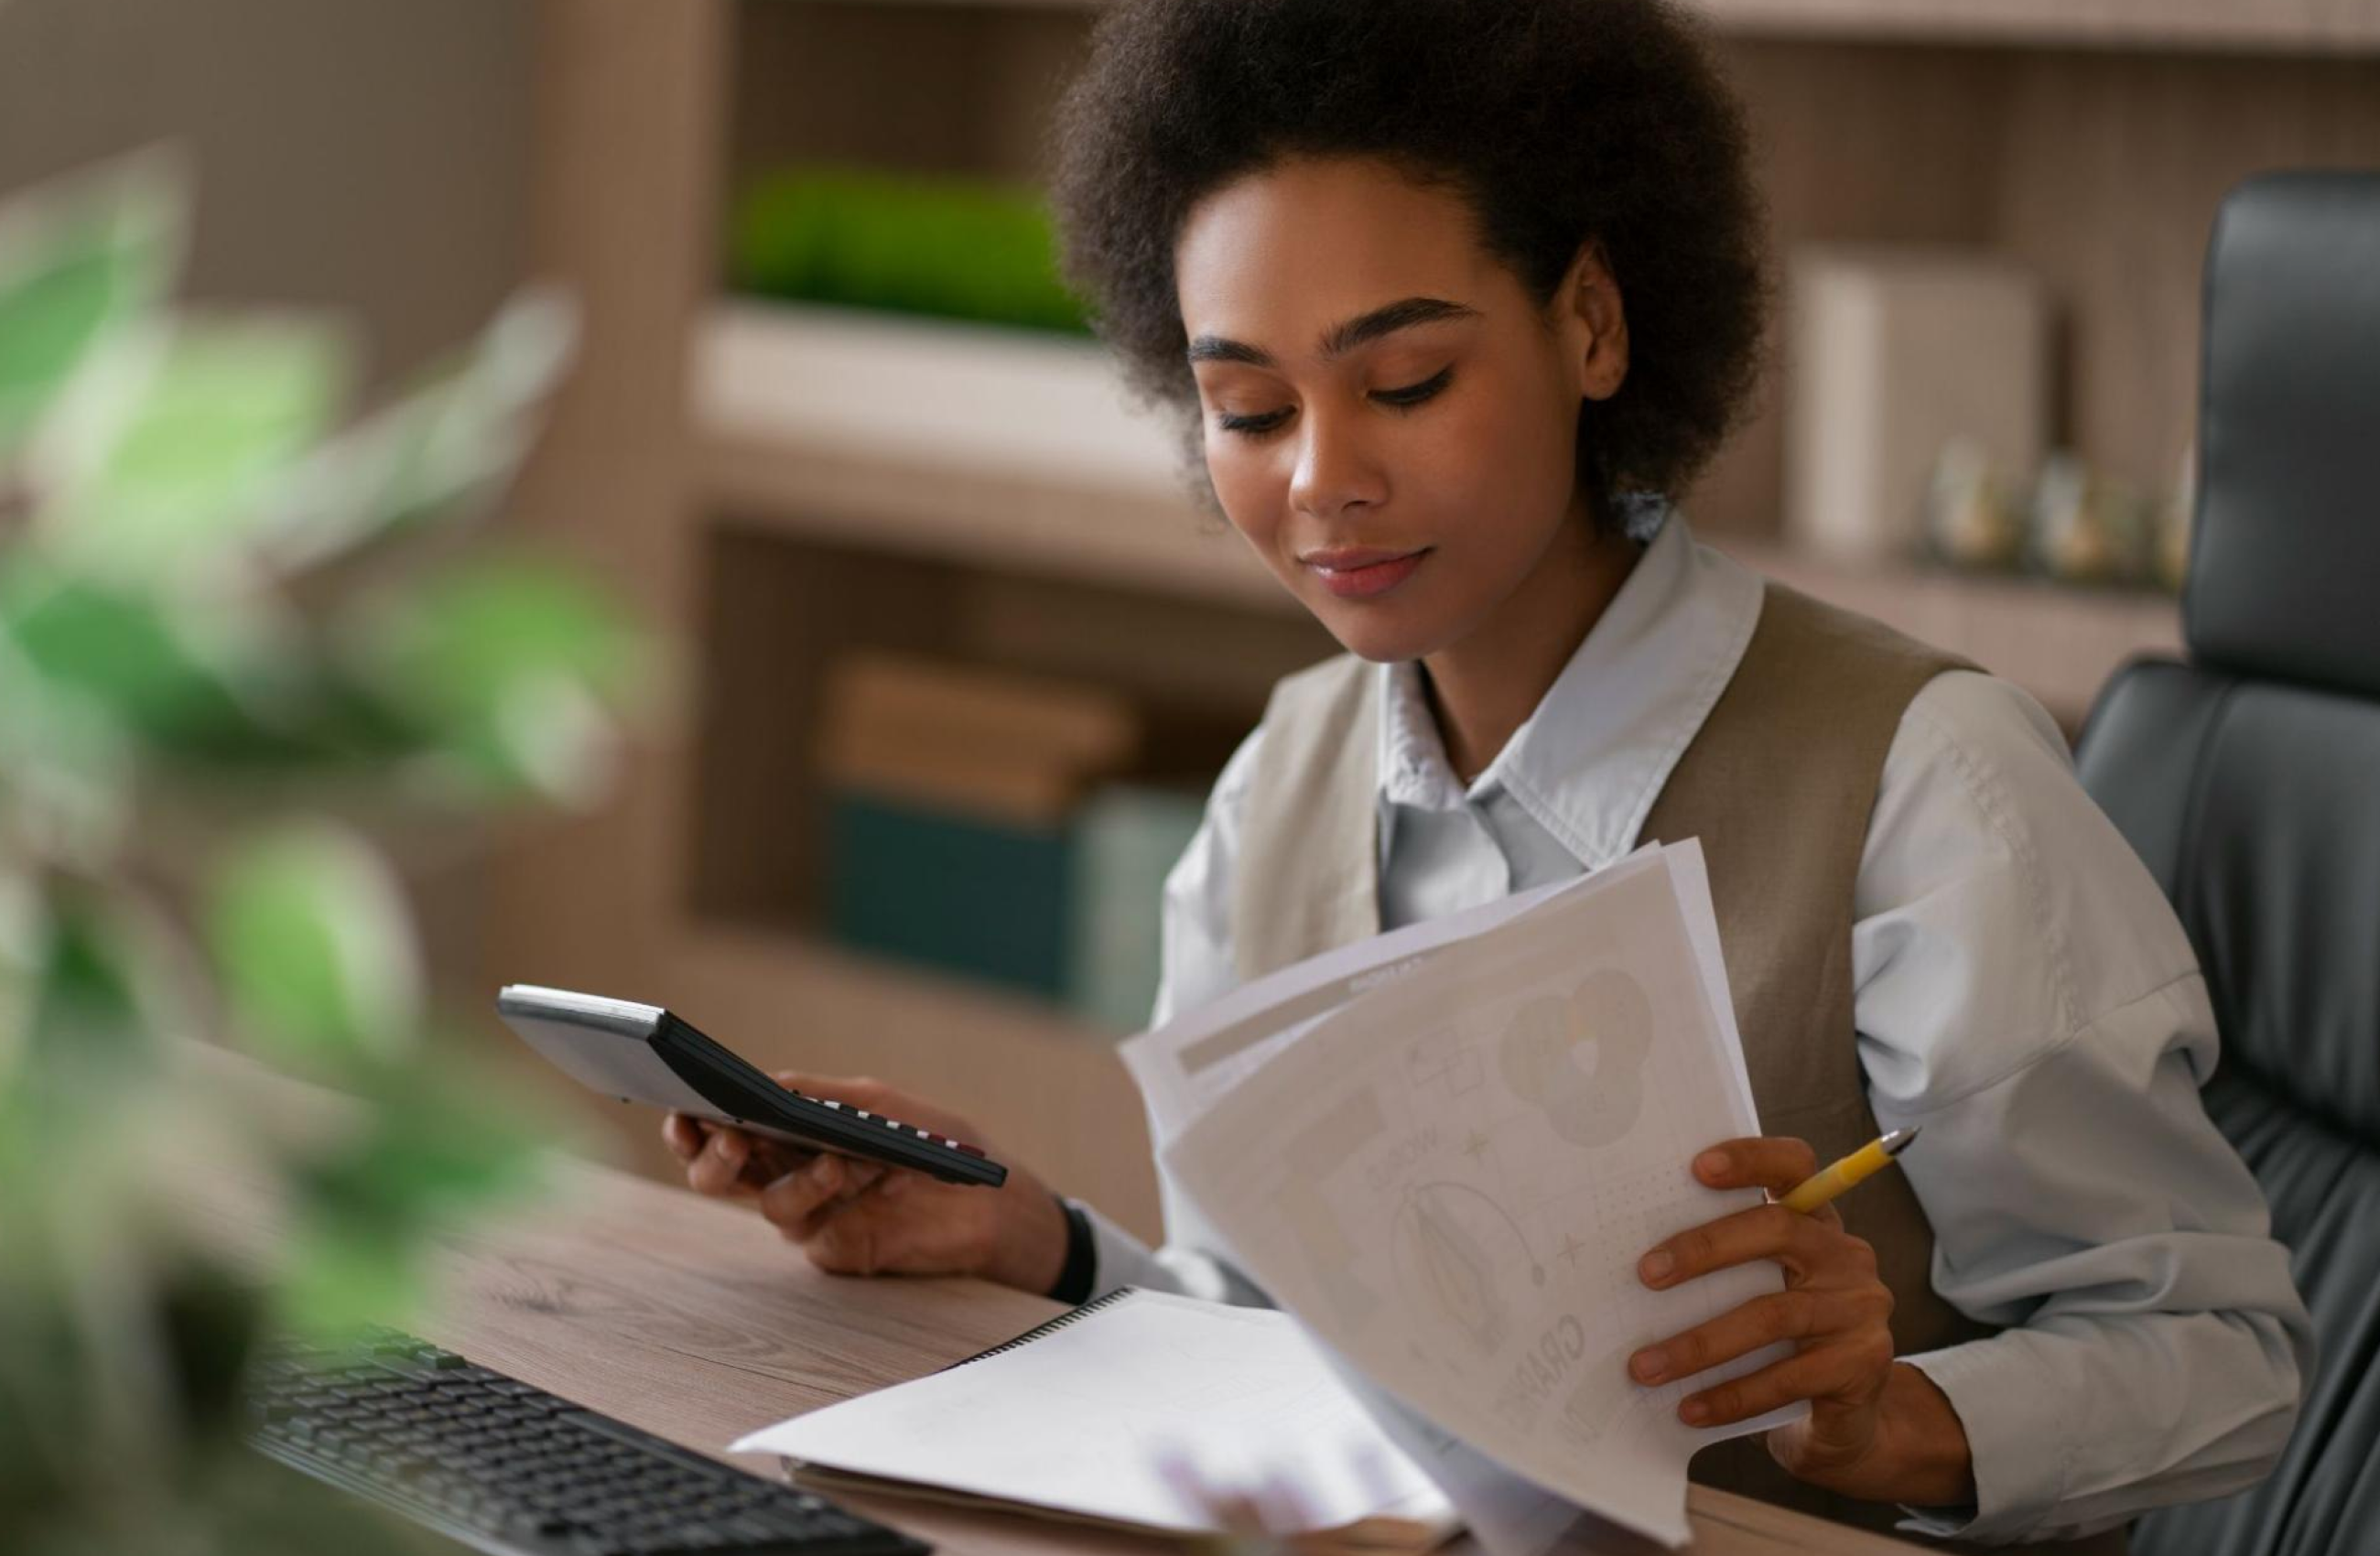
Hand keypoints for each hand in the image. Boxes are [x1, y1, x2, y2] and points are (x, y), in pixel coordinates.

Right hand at [662, 1072, 1071, 1294]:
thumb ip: (820, 1094)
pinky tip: (870, 1179)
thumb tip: (769, 1086)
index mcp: (786, 1132)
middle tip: (732, 1140)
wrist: (991, 1196)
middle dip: (716, 1161)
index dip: (691, 1127)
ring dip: (801, 1179)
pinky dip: (840, 1203)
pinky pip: (817, 1233)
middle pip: (722, 1176)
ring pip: (770, 1204)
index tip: (685, 1116)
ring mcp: (811, 1215)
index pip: (720, 1130)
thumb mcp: (877, 1103)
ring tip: (837, 1161)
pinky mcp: (838, 1250)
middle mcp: (787, 1174)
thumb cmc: (933, 1138)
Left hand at [1629, 1137, 1974, 1505]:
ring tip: (1646, 1367)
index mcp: (1816, 1223)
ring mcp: (1859, 1309)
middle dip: (1705, 1249)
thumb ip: (1724, 1266)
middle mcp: (1845, 1256)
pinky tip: (1689, 1408)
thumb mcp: (1760, 1291)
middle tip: (1646, 1274)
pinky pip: (1786, 1379)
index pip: (1794, 1167)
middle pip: (1778, 1230)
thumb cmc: (1782, 1343)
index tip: (1697, 1167)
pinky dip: (1730, 1396)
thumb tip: (1636, 1264)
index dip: (1751, 1159)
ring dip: (1700, 1344)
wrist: (1848, 1421)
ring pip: (1772, 1315)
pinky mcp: (1862, 1364)